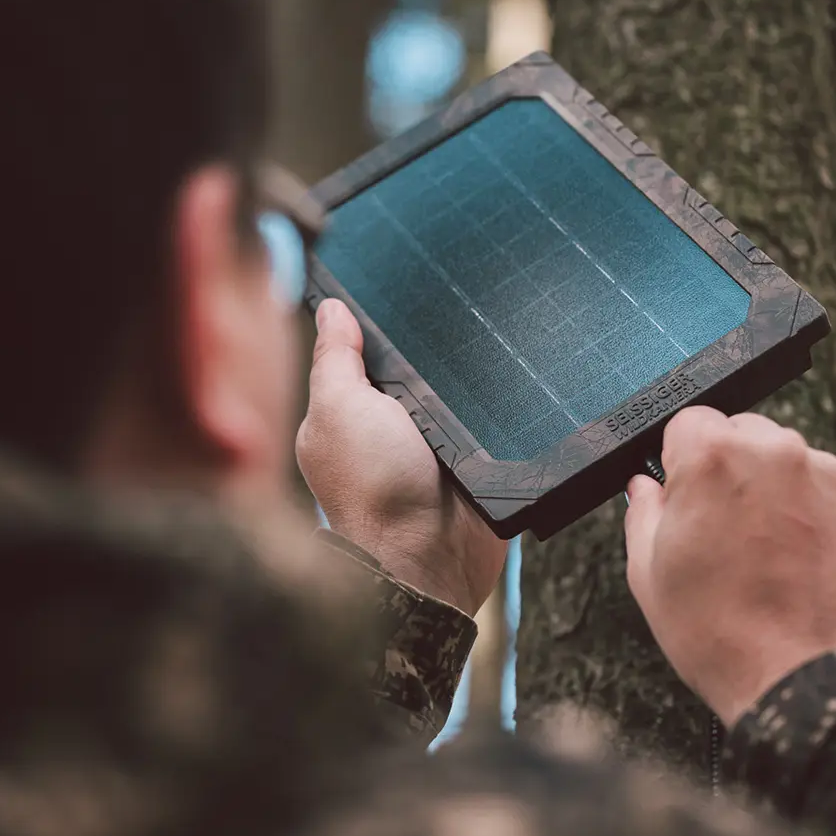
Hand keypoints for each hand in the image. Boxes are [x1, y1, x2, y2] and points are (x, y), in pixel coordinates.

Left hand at [297, 299, 508, 615]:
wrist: (433, 557)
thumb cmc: (373, 489)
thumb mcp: (339, 408)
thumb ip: (334, 359)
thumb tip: (331, 308)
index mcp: (348, 410)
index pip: (366, 348)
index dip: (380, 319)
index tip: (401, 278)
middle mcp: (388, 427)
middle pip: (415, 364)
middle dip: (430, 344)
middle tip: (451, 307)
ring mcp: (432, 445)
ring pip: (455, 388)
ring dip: (467, 375)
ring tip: (484, 337)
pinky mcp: (472, 461)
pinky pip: (489, 418)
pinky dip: (495, 405)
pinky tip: (504, 379)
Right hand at [623, 408, 835, 723]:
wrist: (807, 678)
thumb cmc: (720, 633)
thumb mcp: (649, 575)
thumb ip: (643, 513)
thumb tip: (646, 487)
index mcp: (712, 457)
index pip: (686, 423)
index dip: (677, 462)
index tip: (681, 497)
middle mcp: (773, 450)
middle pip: (738, 433)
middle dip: (725, 470)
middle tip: (718, 531)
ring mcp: (822, 474)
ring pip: (781, 459)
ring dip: (767, 488)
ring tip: (760, 553)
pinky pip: (818, 487)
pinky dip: (804, 510)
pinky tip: (793, 560)